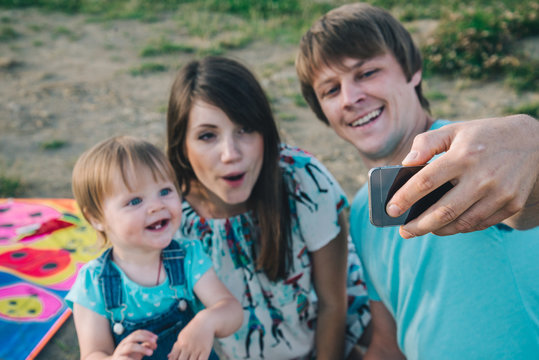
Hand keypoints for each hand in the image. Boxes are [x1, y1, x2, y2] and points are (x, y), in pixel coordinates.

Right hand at [112, 329, 157, 359]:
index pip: (138, 332)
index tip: (156, 338)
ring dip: (142, 348)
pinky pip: (125, 358)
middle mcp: (124, 344)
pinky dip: (133, 359)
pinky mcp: (118, 359)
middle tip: (155, 343)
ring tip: (151, 353)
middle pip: (134, 337)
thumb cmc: (128, 357)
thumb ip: (145, 346)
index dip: (148, 334)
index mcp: (128, 340)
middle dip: (146, 338)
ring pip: (130, 346)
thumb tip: (155, 343)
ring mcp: (120, 352)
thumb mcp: (137, 351)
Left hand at [168, 310, 214, 359]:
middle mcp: (187, 346)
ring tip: (190, 358)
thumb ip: (175, 348)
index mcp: (180, 343)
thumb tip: (168, 357)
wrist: (206, 322)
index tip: (178, 359)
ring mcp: (197, 349)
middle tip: (185, 358)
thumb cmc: (192, 331)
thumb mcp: (182, 337)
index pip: (173, 358)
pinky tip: (197, 359)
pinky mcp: (206, 350)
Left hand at [385, 115, 538, 237]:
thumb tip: (406, 163)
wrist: (534, 142)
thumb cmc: (483, 136)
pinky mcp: (511, 204)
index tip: (391, 209)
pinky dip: (460, 227)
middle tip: (403, 231)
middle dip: (418, 226)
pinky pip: (479, 223)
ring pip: (461, 223)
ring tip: (421, 229)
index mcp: (464, 155)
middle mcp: (482, 177)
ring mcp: (499, 193)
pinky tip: (446, 225)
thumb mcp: (454, 130)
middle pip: (443, 211)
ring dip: (437, 230)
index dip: (405, 198)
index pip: (426, 181)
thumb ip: (426, 143)